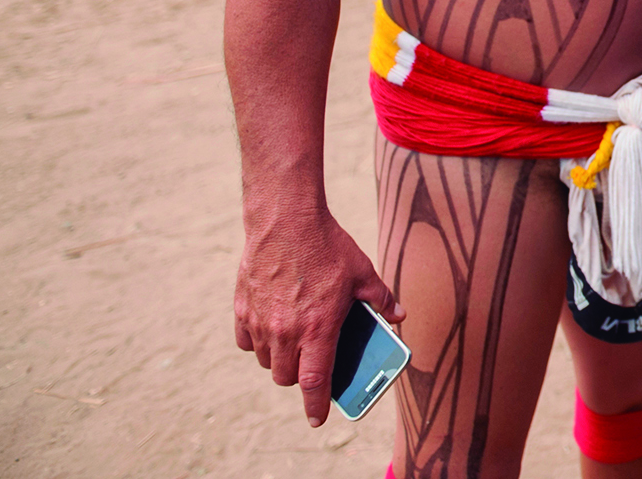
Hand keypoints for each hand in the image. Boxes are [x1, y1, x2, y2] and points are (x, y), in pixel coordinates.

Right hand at [233, 209, 401, 426]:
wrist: (286, 219)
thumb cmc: (328, 246)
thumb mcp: (364, 273)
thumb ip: (382, 298)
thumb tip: (399, 314)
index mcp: (318, 328)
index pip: (315, 383)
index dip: (317, 406)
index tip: (318, 420)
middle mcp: (285, 332)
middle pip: (287, 377)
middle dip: (300, 379)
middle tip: (313, 365)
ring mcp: (260, 322)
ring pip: (266, 362)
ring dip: (280, 360)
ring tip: (295, 343)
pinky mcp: (242, 308)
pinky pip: (246, 341)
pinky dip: (257, 342)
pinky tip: (271, 328)